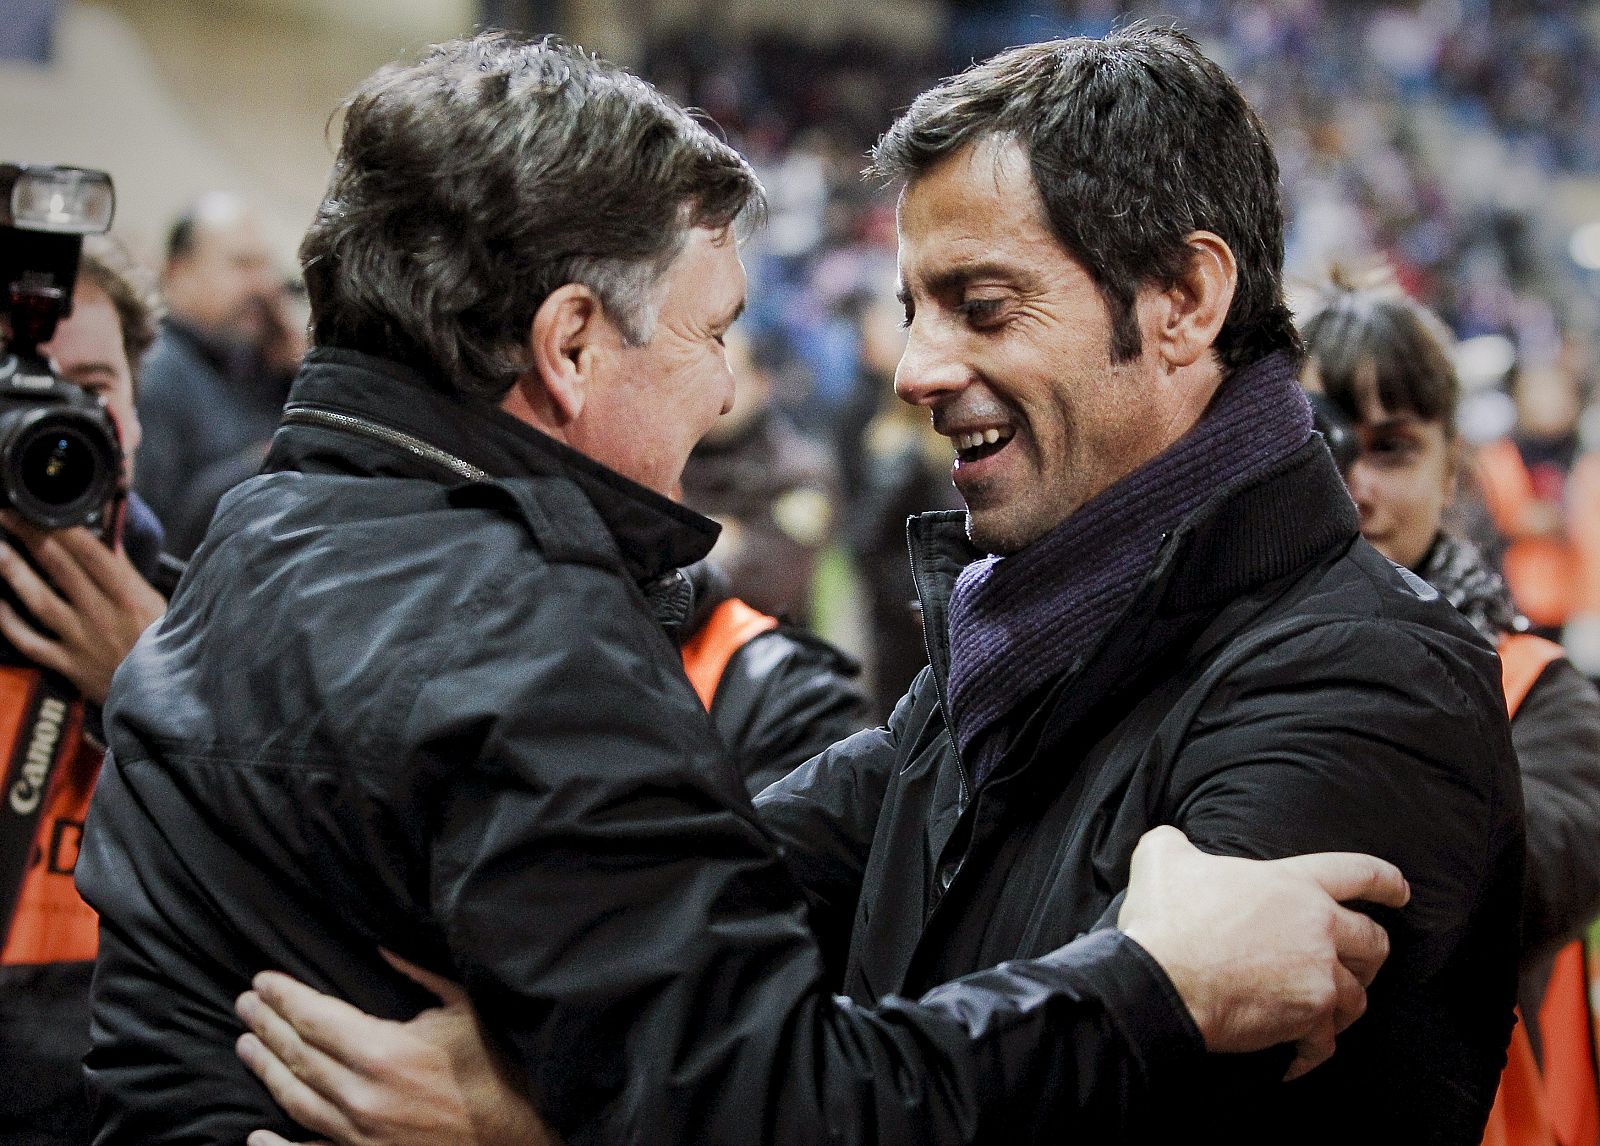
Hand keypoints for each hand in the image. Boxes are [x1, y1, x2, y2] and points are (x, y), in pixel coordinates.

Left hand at [0, 510, 164, 704]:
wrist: (166, 700)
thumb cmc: (165, 646)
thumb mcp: (157, 604)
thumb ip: (127, 573)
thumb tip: (107, 539)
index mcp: (127, 595)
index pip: (90, 551)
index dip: (61, 526)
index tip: (39, 507)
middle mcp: (100, 613)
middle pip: (58, 566)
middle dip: (29, 535)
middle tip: (5, 514)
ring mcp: (80, 639)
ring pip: (37, 599)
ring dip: (12, 570)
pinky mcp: (66, 664)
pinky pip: (28, 640)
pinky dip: (7, 621)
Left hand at [235, 951, 556, 1145]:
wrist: (520, 1133)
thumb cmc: (498, 1067)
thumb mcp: (465, 1008)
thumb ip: (420, 975)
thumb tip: (381, 946)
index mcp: (385, 1051)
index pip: (315, 1017)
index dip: (284, 997)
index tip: (263, 980)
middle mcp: (362, 1096)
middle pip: (297, 1055)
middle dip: (267, 1025)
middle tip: (245, 1004)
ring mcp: (359, 1136)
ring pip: (294, 1099)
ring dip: (265, 1069)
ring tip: (245, 1045)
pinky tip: (255, 1134)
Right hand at [1117, 825, 1408, 1080]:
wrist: (1163, 980)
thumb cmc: (1166, 918)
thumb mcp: (1162, 859)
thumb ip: (1176, 844)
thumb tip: (1172, 844)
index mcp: (1293, 884)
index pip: (1357, 873)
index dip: (1385, 881)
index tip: (1401, 892)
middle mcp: (1319, 928)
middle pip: (1374, 942)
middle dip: (1371, 953)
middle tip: (1360, 962)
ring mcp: (1318, 977)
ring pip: (1358, 996)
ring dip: (1344, 1005)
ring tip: (1326, 1013)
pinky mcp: (1308, 1020)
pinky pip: (1325, 1044)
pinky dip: (1310, 1055)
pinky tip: (1292, 1061)